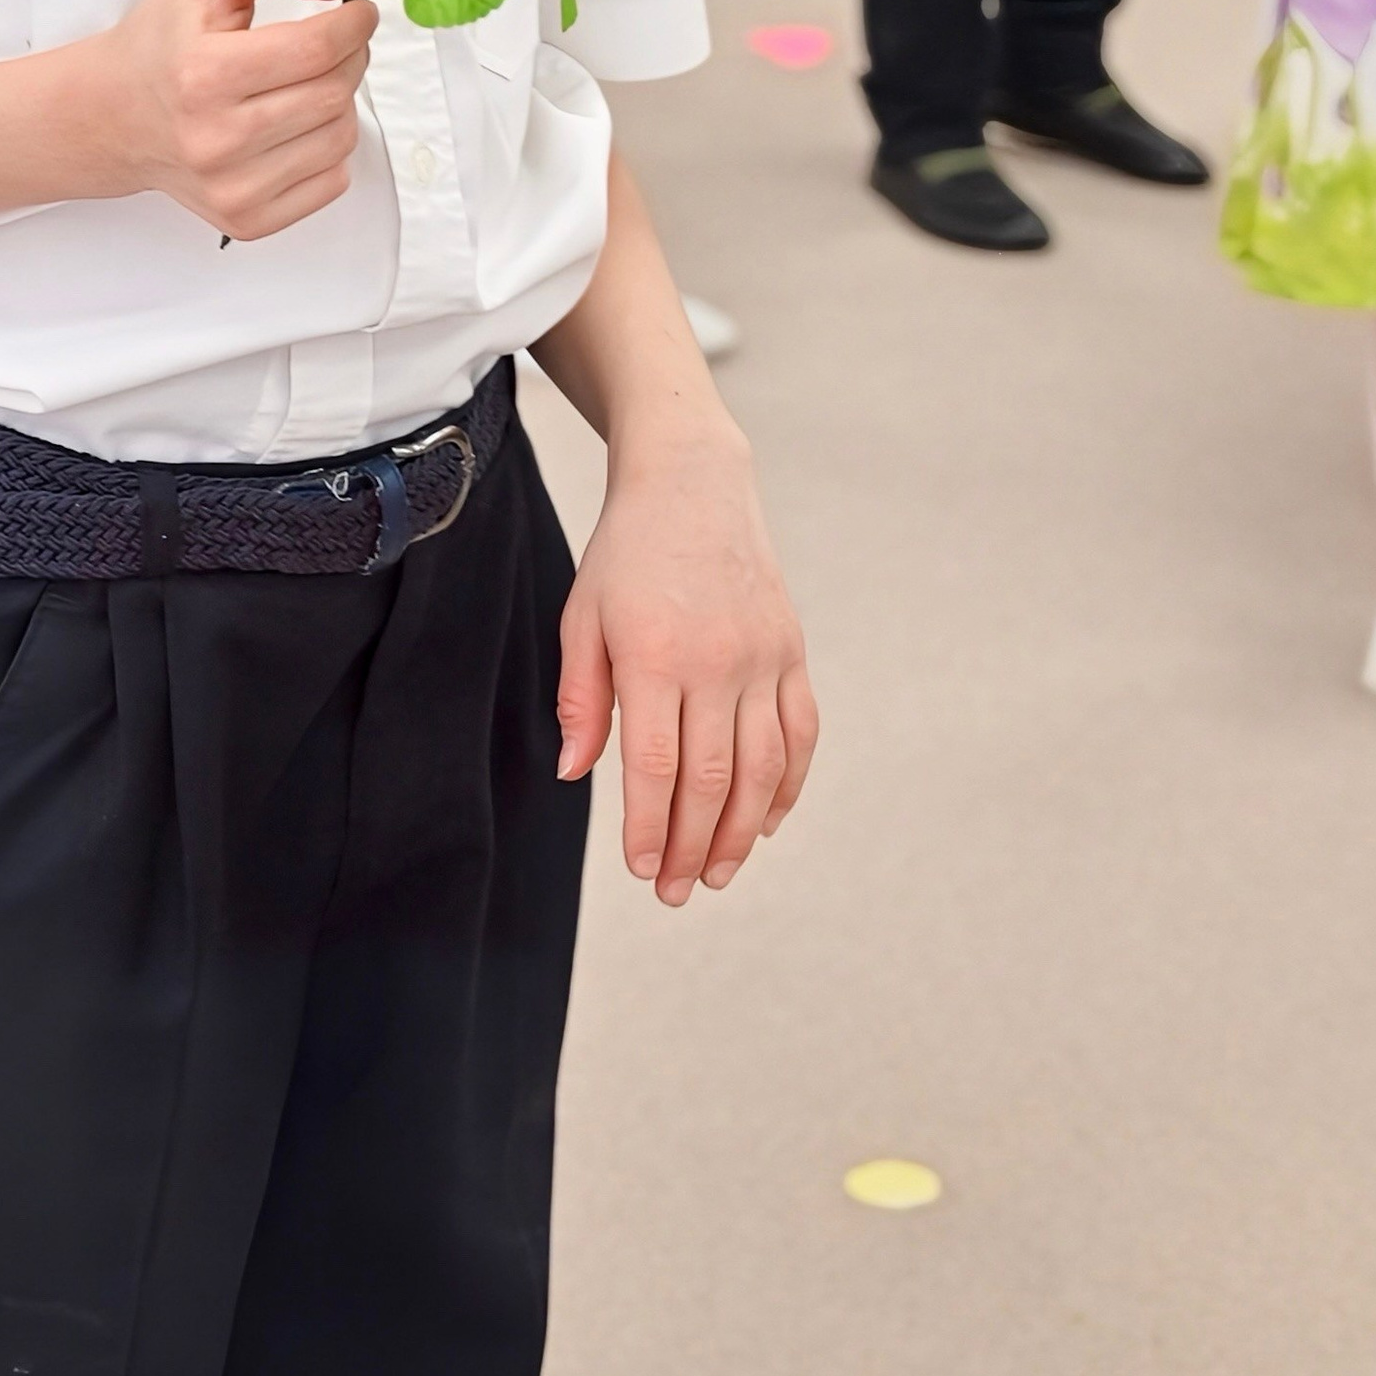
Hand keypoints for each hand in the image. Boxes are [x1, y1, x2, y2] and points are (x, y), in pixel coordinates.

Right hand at [92, 0, 376, 237]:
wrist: (116, 113)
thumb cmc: (165, 42)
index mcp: (202, 73)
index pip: (316, 48)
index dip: (353, 23)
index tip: (357, 12)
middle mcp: (214, 138)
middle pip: (333, 92)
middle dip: (350, 56)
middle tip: (335, 41)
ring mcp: (231, 187)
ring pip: (340, 137)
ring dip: (340, 100)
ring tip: (306, 82)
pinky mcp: (247, 219)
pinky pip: (333, 181)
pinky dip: (328, 147)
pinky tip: (296, 125)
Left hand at [558, 421, 817, 904]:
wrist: (693, 483)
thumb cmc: (626, 554)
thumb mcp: (583, 617)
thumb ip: (581, 699)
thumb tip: (575, 774)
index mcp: (655, 653)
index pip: (657, 767)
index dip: (651, 829)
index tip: (641, 870)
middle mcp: (717, 659)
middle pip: (713, 781)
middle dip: (694, 848)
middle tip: (676, 892)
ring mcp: (763, 656)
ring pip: (763, 768)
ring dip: (743, 832)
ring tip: (720, 874)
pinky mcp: (792, 650)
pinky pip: (800, 733)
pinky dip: (788, 785)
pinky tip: (767, 822)